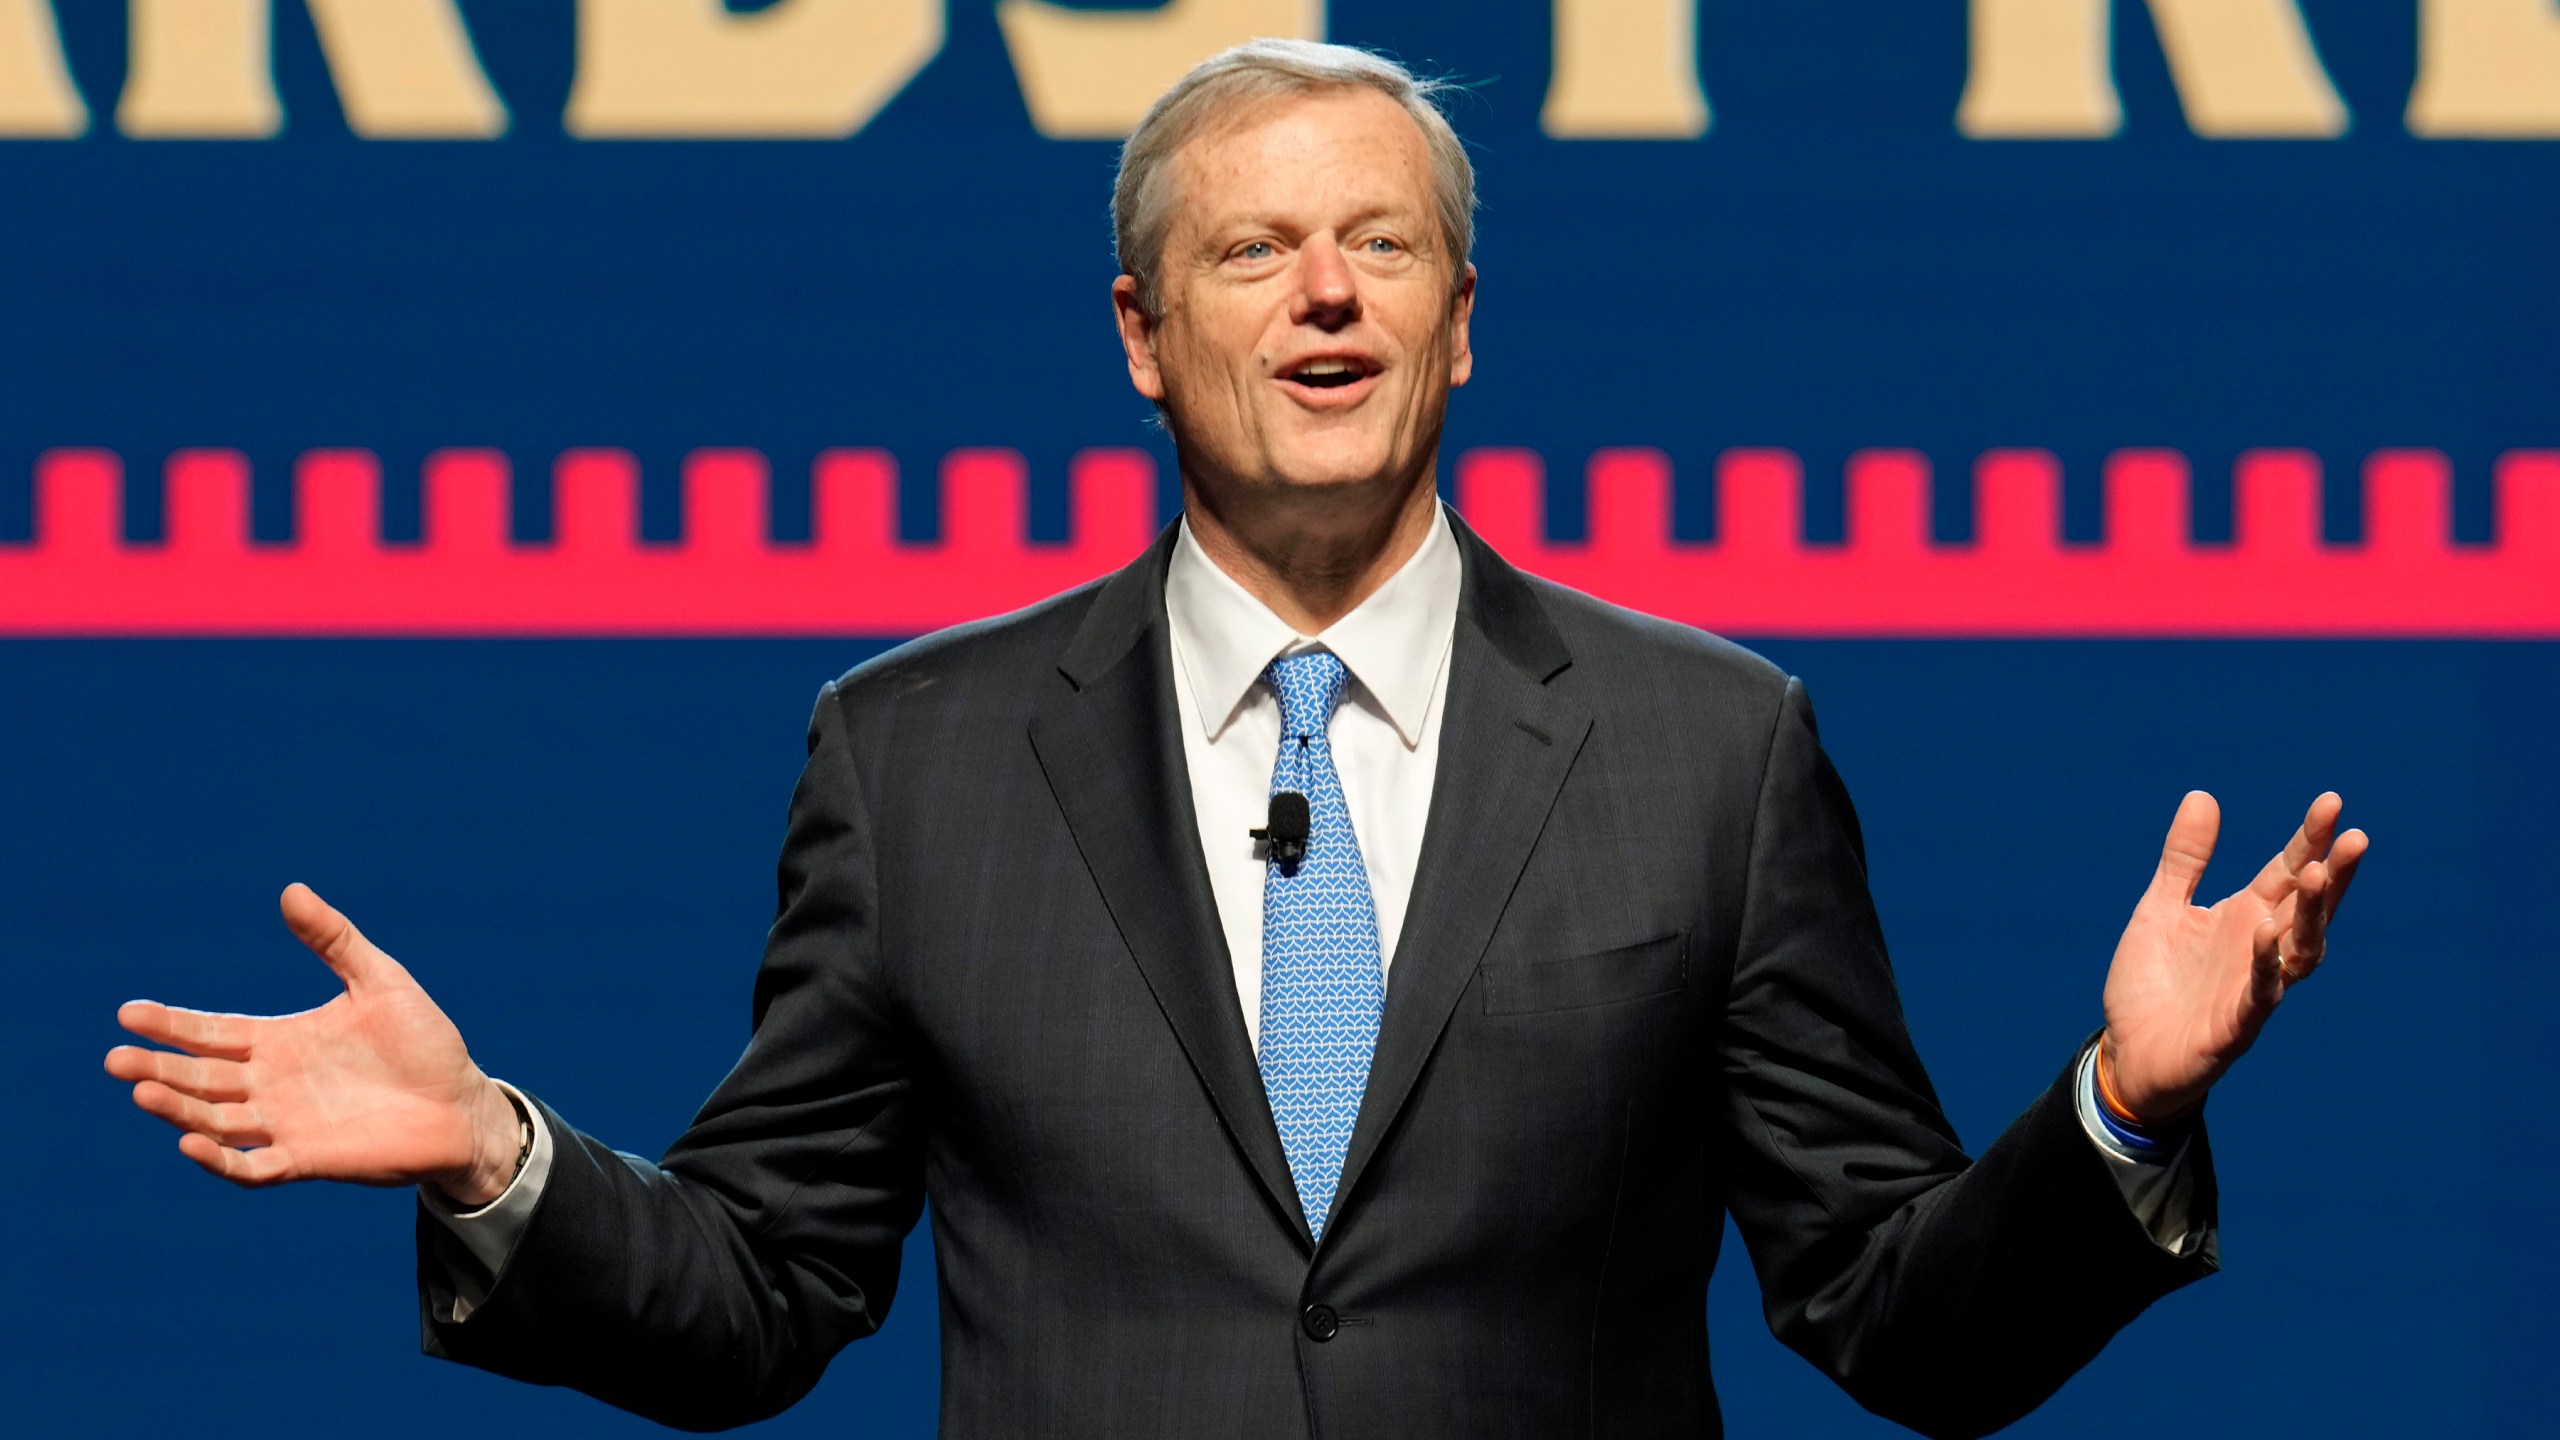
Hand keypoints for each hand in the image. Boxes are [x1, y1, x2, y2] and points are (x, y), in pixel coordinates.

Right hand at [104, 884, 524, 1206]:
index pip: (212, 1033)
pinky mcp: (307, 1159)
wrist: (464, 1104)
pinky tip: (191, 1143)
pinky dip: (220, 1159)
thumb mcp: (379, 981)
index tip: (128, 1012)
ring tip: (142, 1091)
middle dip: (157, 1068)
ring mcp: (286, 1124)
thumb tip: (290, 890)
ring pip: (216, 1121)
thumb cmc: (423, 1042)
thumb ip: (334, 940)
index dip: (171, 1025)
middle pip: (201, 1078)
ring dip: (178, 1109)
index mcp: (281, 1040)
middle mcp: (272, 1084)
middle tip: (116, 1059)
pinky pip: (252, 1166)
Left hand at [2100, 791, 2368, 1122]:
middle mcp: (2261, 950)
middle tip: (2353, 837)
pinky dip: (2266, 966)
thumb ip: (2185, 859)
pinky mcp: (2235, 1027)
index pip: (2288, 872)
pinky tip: (2265, 934)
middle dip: (2332, 874)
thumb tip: (2202, 795)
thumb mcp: (2161, 908)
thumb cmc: (2153, 983)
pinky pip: (2261, 995)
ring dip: (2312, 916)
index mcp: (2246, 917)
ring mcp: (2253, 988)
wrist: (2128, 1053)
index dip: (2310, 839)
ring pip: (2300, 951)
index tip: (2331, 801)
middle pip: (2309, 908)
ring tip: (2315, 875)